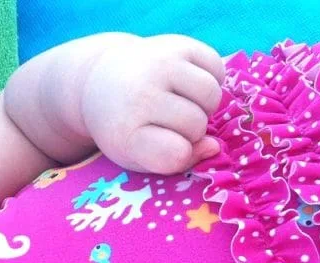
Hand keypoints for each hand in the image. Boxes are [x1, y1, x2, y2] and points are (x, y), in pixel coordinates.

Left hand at [80, 35, 225, 174]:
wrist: (101, 80)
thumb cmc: (125, 128)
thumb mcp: (138, 156)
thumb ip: (177, 162)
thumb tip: (214, 146)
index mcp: (125, 132)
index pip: (174, 153)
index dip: (180, 155)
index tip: (164, 148)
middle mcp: (140, 95)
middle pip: (197, 125)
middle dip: (191, 130)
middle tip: (170, 124)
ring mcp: (159, 65)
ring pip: (212, 95)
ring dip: (205, 106)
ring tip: (183, 105)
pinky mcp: (176, 44)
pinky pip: (217, 69)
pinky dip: (212, 80)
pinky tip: (189, 85)